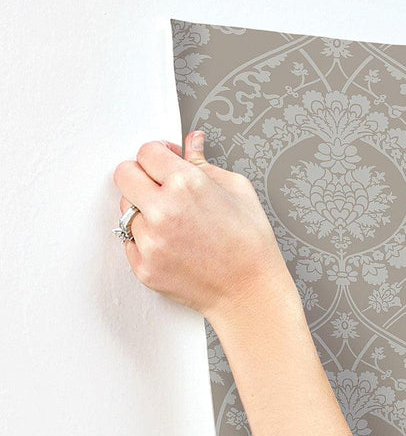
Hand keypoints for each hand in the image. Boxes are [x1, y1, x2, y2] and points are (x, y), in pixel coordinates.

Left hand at [112, 131, 290, 322]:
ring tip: (174, 224)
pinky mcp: (144, 267)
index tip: (166, 163)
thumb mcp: (239, 191)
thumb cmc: (251, 245)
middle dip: (141, 176)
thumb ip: (205, 164)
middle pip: (124, 174)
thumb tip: (191, 142)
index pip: (146, 152)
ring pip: (126, 210)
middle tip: (161, 188)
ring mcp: (150, 241)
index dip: (158, 155)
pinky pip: (130, 242)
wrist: (251, 293)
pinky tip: (173, 246)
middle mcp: (162, 210)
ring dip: (144, 211)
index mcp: (186, 184)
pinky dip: (146, 241)